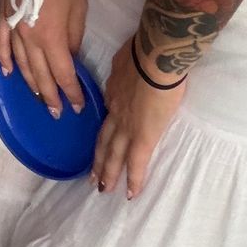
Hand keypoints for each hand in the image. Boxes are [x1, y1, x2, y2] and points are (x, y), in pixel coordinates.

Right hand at [0, 0, 88, 117]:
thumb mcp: (79, 4)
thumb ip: (74, 35)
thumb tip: (70, 56)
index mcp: (51, 36)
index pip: (63, 74)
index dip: (71, 92)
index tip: (79, 107)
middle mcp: (28, 37)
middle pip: (40, 75)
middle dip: (51, 97)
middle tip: (59, 113)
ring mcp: (11, 26)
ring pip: (20, 64)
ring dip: (30, 84)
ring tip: (40, 99)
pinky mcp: (2, 14)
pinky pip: (0, 43)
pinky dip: (3, 60)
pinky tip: (7, 73)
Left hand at [93, 41, 187, 198]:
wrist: (155, 58)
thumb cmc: (146, 52)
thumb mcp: (126, 58)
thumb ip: (125, 68)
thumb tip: (128, 68)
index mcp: (114, 92)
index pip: (108, 116)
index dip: (104, 130)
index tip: (101, 142)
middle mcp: (116, 111)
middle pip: (104, 139)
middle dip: (98, 159)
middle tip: (92, 177)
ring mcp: (128, 126)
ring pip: (114, 154)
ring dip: (108, 173)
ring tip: (102, 189)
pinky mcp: (143, 136)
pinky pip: (137, 163)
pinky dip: (133, 180)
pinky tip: (130, 194)